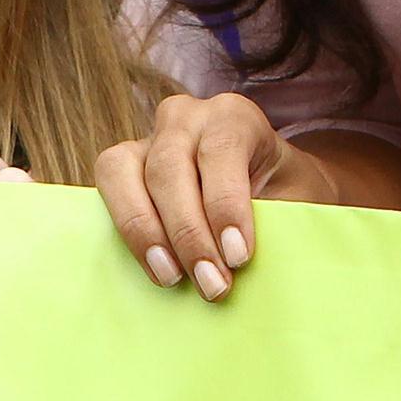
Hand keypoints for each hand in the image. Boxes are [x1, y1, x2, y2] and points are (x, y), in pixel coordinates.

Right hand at [94, 92, 337, 301]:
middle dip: (188, 233)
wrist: (268, 188)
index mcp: (234, 116)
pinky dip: (126, 229)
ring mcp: (148, 138)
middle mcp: (186, 118)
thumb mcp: (294, 199)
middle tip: (212, 284)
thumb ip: (276, 221)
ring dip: (146, 231)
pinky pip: (106, 188)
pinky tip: (152, 266)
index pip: (222, 149)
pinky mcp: (122, 165)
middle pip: (169, 167)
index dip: (226, 204)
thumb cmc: (282, 194)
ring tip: (172, 278)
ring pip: (124, 170)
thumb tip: (247, 262)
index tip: (239, 256)